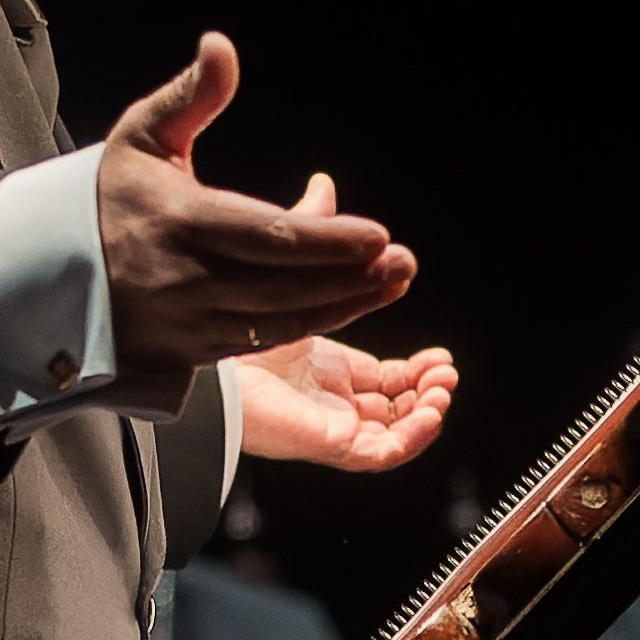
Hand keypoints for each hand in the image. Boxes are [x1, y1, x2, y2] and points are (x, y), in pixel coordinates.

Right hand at [98, 35, 416, 372]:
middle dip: (351, 277)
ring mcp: (190, 321)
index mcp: (176, 222)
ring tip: (392, 282)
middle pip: (283, 286)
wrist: (50, 272)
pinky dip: (311, 323)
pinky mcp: (194, 349)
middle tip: (403, 262)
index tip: (377, 235)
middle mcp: (185, 280)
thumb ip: (192, 95)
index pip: (266, 237)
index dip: (326, 240)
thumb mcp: (142, 134)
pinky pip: (263, 341)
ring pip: (280, 321)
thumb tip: (222, 44)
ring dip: (344, 304)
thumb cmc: (106, 194)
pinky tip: (350, 303)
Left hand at [229, 177, 458, 469]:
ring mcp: (325, 423)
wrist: (194, 346)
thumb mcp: (285, 265)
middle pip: (392, 408)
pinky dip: (411, 439)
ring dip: (425, 414)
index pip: (382, 379)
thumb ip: (313, 232)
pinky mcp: (322, 441)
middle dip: (428, 391)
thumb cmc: (219, 310)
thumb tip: (324, 184)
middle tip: (445, 371)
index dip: (415, 369)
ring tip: (441, 387)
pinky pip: (376, 454)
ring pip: (391, 434)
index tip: (439, 354)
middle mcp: (324, 398)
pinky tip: (429, 410)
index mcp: (320, 366)